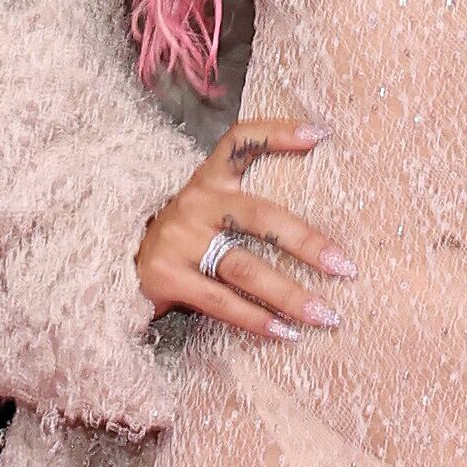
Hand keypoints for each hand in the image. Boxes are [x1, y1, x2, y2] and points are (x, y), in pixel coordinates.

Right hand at [137, 120, 349, 334]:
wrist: (121, 270)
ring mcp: (179, 239)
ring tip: (325, 315)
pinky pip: (221, 302)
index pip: (241, 142)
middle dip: (306, 243)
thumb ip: (247, 210)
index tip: (320, 134)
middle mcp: (194, 203)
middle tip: (345, 267)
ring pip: (245, 268)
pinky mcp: (167, 276)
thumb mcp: (210, 212)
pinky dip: (257, 321)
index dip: (277, 133)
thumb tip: (323, 240)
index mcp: (209, 180)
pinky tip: (286, 334)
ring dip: (291, 295)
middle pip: (259, 216)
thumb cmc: (186, 242)